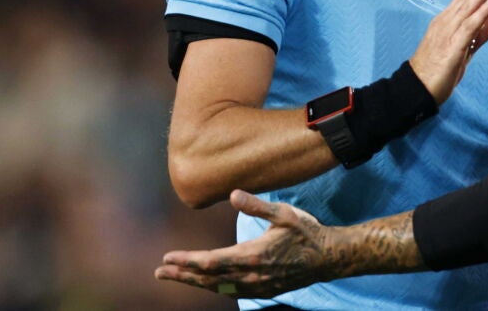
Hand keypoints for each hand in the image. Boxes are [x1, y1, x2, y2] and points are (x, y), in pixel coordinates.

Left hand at [155, 190, 333, 297]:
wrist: (328, 258)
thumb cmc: (306, 232)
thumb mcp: (284, 214)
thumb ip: (257, 206)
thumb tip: (234, 194)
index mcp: (253, 255)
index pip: (211, 261)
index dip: (187, 260)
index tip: (168, 256)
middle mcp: (251, 275)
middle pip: (209, 278)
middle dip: (182, 274)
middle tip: (159, 271)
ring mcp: (257, 286)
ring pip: (218, 287)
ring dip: (194, 282)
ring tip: (175, 276)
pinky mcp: (264, 291)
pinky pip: (232, 292)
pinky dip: (214, 288)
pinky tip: (206, 284)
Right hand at [410, 0, 487, 102]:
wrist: (415, 88)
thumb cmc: (436, 71)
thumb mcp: (464, 50)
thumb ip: (481, 33)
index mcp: (446, 21)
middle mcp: (446, 22)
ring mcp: (448, 32)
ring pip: (470, 4)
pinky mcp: (452, 46)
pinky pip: (470, 25)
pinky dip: (482, 11)